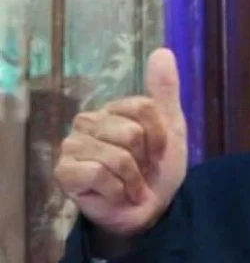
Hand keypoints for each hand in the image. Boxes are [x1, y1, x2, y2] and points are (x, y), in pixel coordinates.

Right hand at [54, 48, 187, 237]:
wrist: (150, 211)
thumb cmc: (157, 170)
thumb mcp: (170, 129)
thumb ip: (165, 92)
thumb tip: (163, 51)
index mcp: (112, 110)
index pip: (145, 108)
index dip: (160, 136)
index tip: (158, 153)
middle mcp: (87, 122)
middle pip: (132, 131)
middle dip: (146, 159)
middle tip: (141, 172)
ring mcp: (72, 147)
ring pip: (118, 154)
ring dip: (134, 178)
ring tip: (129, 185)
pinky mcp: (65, 172)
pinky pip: (100, 172)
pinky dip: (117, 189)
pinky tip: (114, 194)